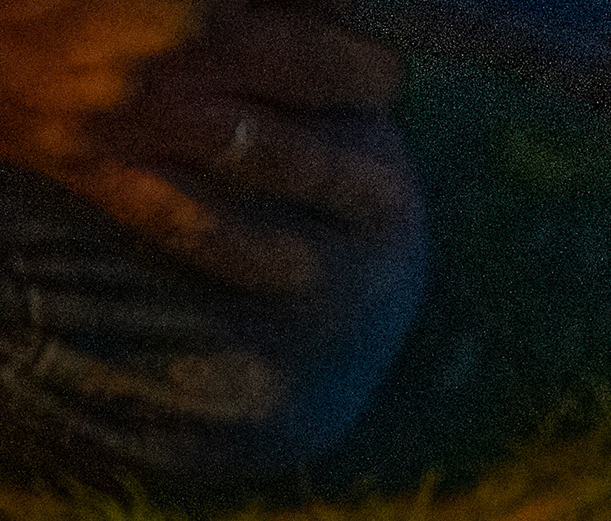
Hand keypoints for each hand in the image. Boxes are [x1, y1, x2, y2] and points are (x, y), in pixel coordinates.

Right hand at [0, 0, 411, 294]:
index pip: (306, 7)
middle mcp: (175, 48)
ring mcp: (138, 114)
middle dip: (363, 85)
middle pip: (309, 70)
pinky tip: (300, 273)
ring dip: (340, 179)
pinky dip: (251, 254)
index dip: (345, 22)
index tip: (367, 34)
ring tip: (384, 200)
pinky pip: (190, 224)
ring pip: (274, 155)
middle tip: (385, 91)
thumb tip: (304, 8)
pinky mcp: (93, 165)